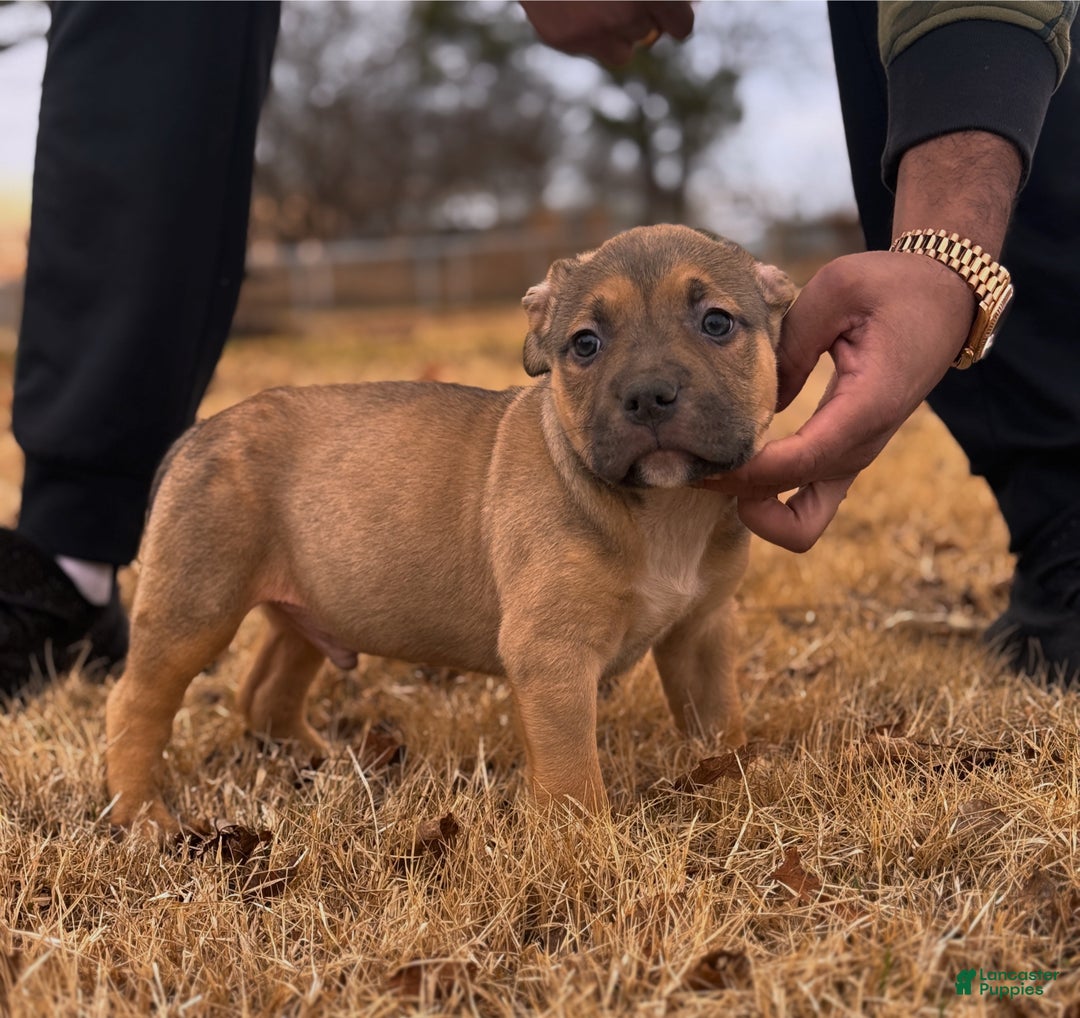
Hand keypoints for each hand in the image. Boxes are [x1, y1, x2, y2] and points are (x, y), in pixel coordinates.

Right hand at [520, 1, 693, 64]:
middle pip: (647, 33)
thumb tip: (688, 5)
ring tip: (597, 1)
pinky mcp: (562, 40)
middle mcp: (621, 16)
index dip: (676, 16)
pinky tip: (571, 3)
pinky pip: (588, 47)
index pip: (682, 26)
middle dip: (640, 15)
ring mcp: (589, 33)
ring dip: (617, 31)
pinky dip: (585, 30)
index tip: (671, 10)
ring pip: (621, 50)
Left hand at [700, 250, 974, 550]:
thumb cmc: (892, 287)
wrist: (944, 298)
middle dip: (735, 493)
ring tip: (706, 466)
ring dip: (751, 506)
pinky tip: (731, 462)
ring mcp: (854, 460)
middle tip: (689, 462)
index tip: (700, 457)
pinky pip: (802, 504)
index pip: (797, 463)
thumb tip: (752, 397)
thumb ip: (790, 342)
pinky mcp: (844, 458)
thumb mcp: (836, 290)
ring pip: (799, 523)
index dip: (744, 471)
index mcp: (865, 407)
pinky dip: (765, 499)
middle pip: (790, 509)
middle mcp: (861, 446)